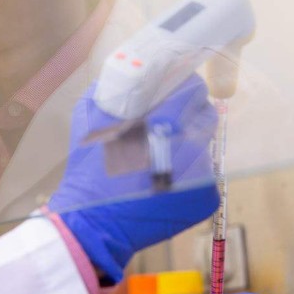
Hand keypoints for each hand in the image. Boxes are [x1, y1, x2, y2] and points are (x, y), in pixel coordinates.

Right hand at [49, 76, 218, 282]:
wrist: (92, 223)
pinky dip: (188, 175)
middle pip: (205, 115)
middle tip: (165, 127)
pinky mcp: (206, 199)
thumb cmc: (88, 169)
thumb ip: (115, 88)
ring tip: (159, 160)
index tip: (173, 93)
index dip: (183, 88)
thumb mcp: (89, 117)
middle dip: (188, 116)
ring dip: (187, 147)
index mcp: (164, 124)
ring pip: (204, 146)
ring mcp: (202, 176)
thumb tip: (135, 69)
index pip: (194, 90)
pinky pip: (204, 174)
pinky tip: (163, 183)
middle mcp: (190, 147)